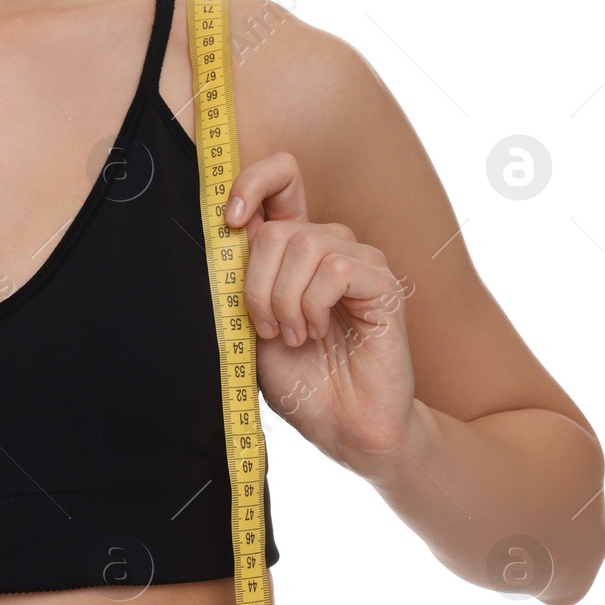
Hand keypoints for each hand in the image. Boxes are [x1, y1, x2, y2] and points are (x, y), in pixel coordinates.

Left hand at [226, 151, 416, 468]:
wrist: (341, 426)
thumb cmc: (299, 378)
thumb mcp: (250, 324)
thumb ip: (238, 279)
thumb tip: (222, 233)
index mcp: (294, 248)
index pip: (282, 179)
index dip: (253, 182)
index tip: (231, 219)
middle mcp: (329, 245)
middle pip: (278, 228)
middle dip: (257, 284)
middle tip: (268, 327)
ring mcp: (359, 261)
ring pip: (306, 243)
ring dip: (285, 299)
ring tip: (294, 335)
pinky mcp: (382, 284)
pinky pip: (336, 268)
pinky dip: (314, 304)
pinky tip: (318, 332)